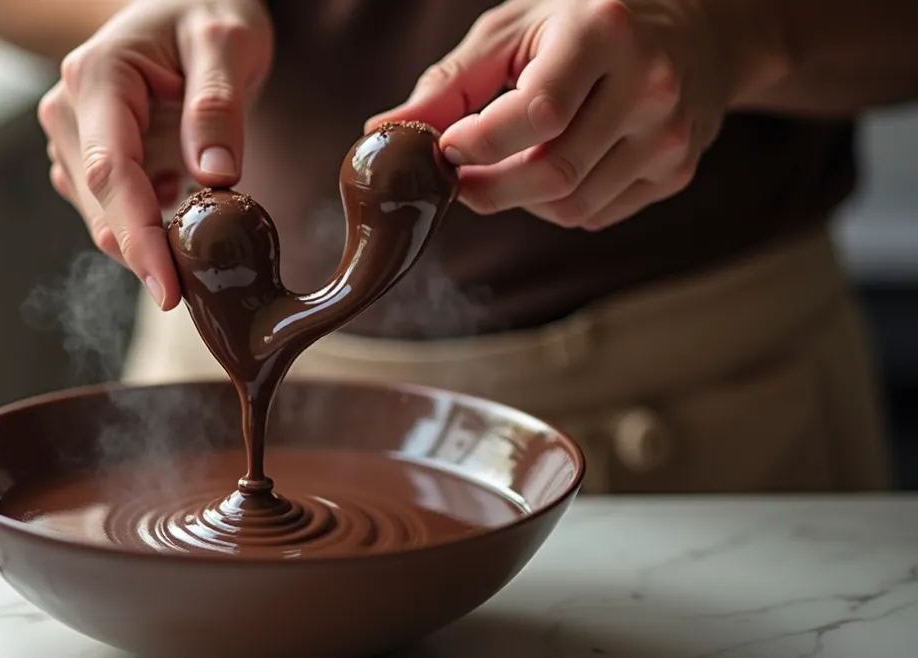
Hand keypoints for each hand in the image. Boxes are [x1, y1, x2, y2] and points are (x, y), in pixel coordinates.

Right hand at [40, 0, 272, 308]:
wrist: (182, 3)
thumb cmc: (207, 13)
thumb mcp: (228, 42)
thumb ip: (218, 107)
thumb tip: (215, 179)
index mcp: (98, 77)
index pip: (111, 174)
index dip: (138, 238)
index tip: (168, 291)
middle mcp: (68, 109)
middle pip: (101, 205)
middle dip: (148, 252)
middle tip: (206, 284)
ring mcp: (71, 136)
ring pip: (102, 216)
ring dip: (149, 240)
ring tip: (203, 231)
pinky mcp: (84, 157)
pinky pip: (111, 209)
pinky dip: (148, 225)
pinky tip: (181, 204)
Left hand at [369, 0, 768, 229]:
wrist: (696, 27)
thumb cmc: (581, 23)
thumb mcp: (515, 30)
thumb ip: (450, 85)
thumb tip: (381, 132)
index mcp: (603, 33)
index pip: (537, 113)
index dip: (481, 143)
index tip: (446, 148)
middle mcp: (648, 84)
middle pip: (552, 171)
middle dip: (489, 188)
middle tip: (459, 178)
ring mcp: (669, 133)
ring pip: (571, 205)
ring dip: (521, 199)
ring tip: (511, 163)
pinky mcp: (676, 170)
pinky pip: (596, 214)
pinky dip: (558, 204)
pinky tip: (556, 164)